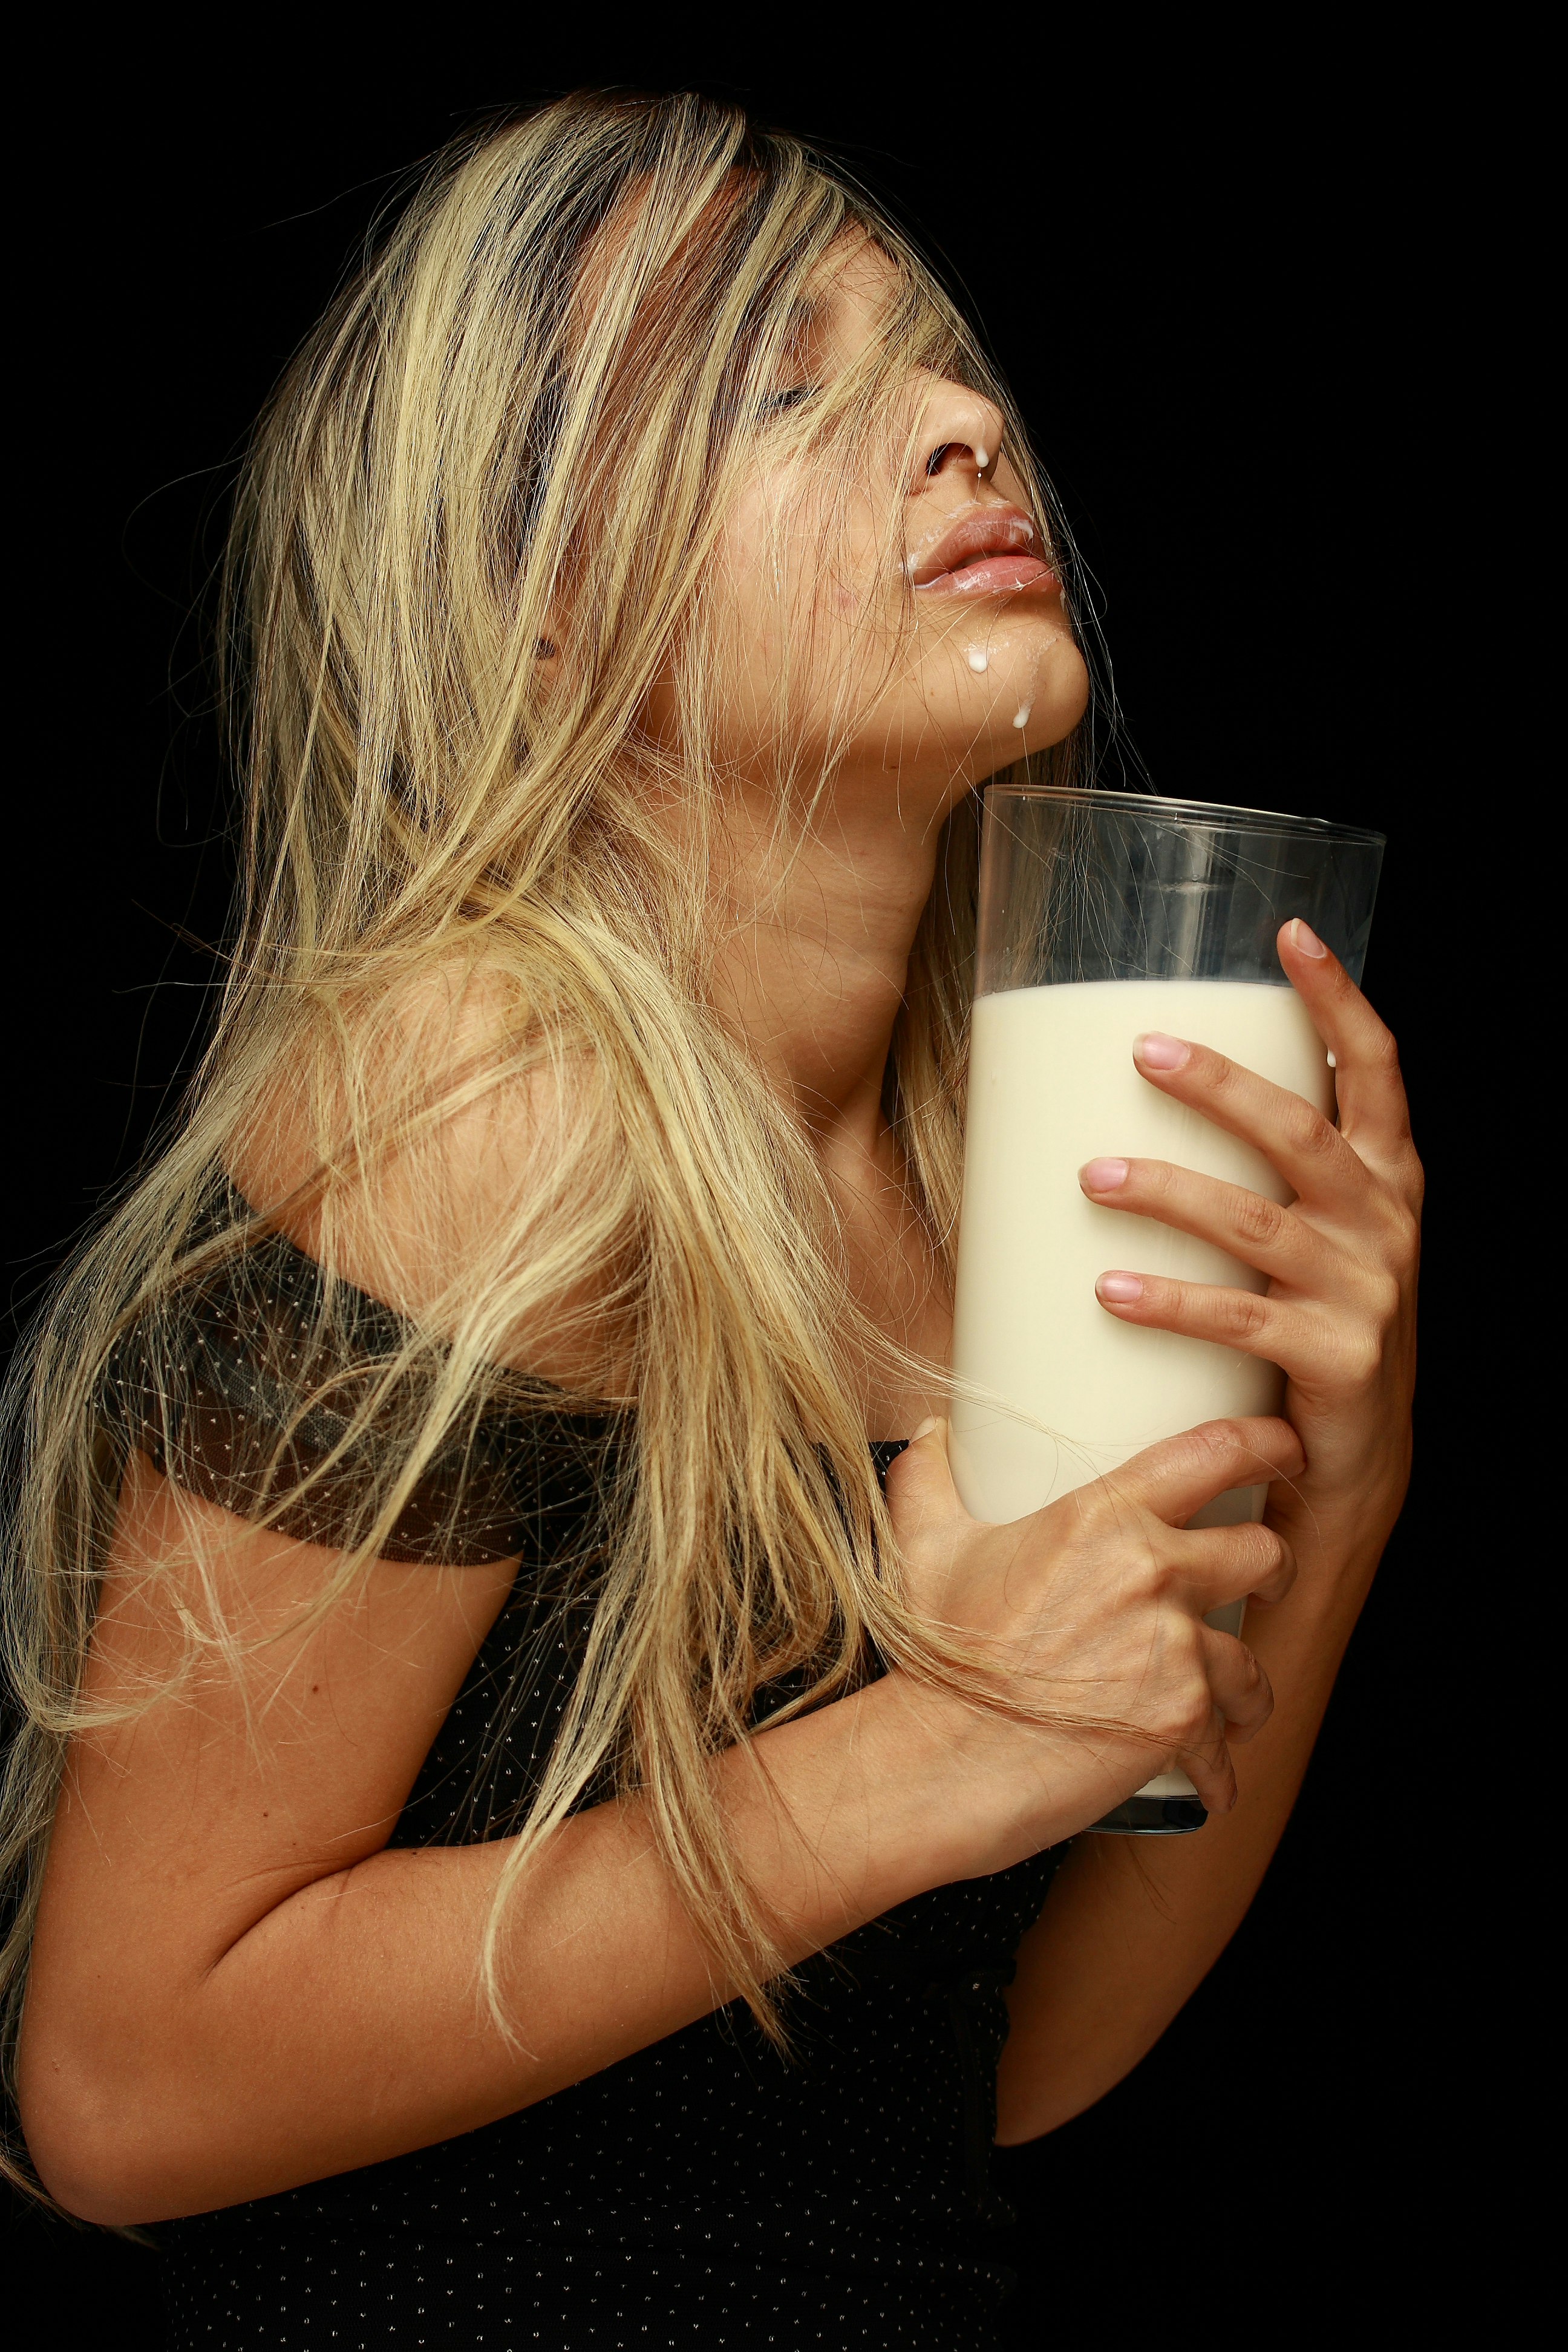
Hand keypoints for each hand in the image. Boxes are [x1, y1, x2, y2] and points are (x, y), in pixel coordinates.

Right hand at [882, 1414, 1302, 1865]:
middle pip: (1264, 1552)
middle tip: (1264, 1586)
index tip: (1285, 1450)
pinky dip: (1220, 1767)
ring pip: (1254, 1658)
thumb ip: (930, 1479)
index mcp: (1102, 1516)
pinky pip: (1228, 1742)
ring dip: (1246, 1684)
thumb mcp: (926, 1549)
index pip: (1214, 1453)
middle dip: (1273, 1570)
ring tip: (1234, 1703)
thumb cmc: (941, 1652)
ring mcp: (1174, 1647)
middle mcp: (1152, 1571)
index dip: (1267, 1444)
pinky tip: (1210, 1778)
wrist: (947, 1755)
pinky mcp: (1182, 1719)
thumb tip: (930, 1431)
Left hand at [1079, 920, 1421, 1562]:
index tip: (1290, 932)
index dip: (1338, 997)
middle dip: (1220, 1087)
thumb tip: (1148, 1094)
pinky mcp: (1337, 1359)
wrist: (1353, 1468)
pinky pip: (1241, 1317)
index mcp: (1385, 1179)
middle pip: (1301, 1131)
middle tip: (1139, 1051)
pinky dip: (1170, 1300)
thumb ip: (1266, 1175)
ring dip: (1169, 1191)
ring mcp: (1367, 1292)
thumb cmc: (1311, 1330)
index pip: (1376, 1068)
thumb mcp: (1309, 1240)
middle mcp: (1384, 1223)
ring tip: (1093, 1176)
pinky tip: (1107, 1287)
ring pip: (1257, 1221)